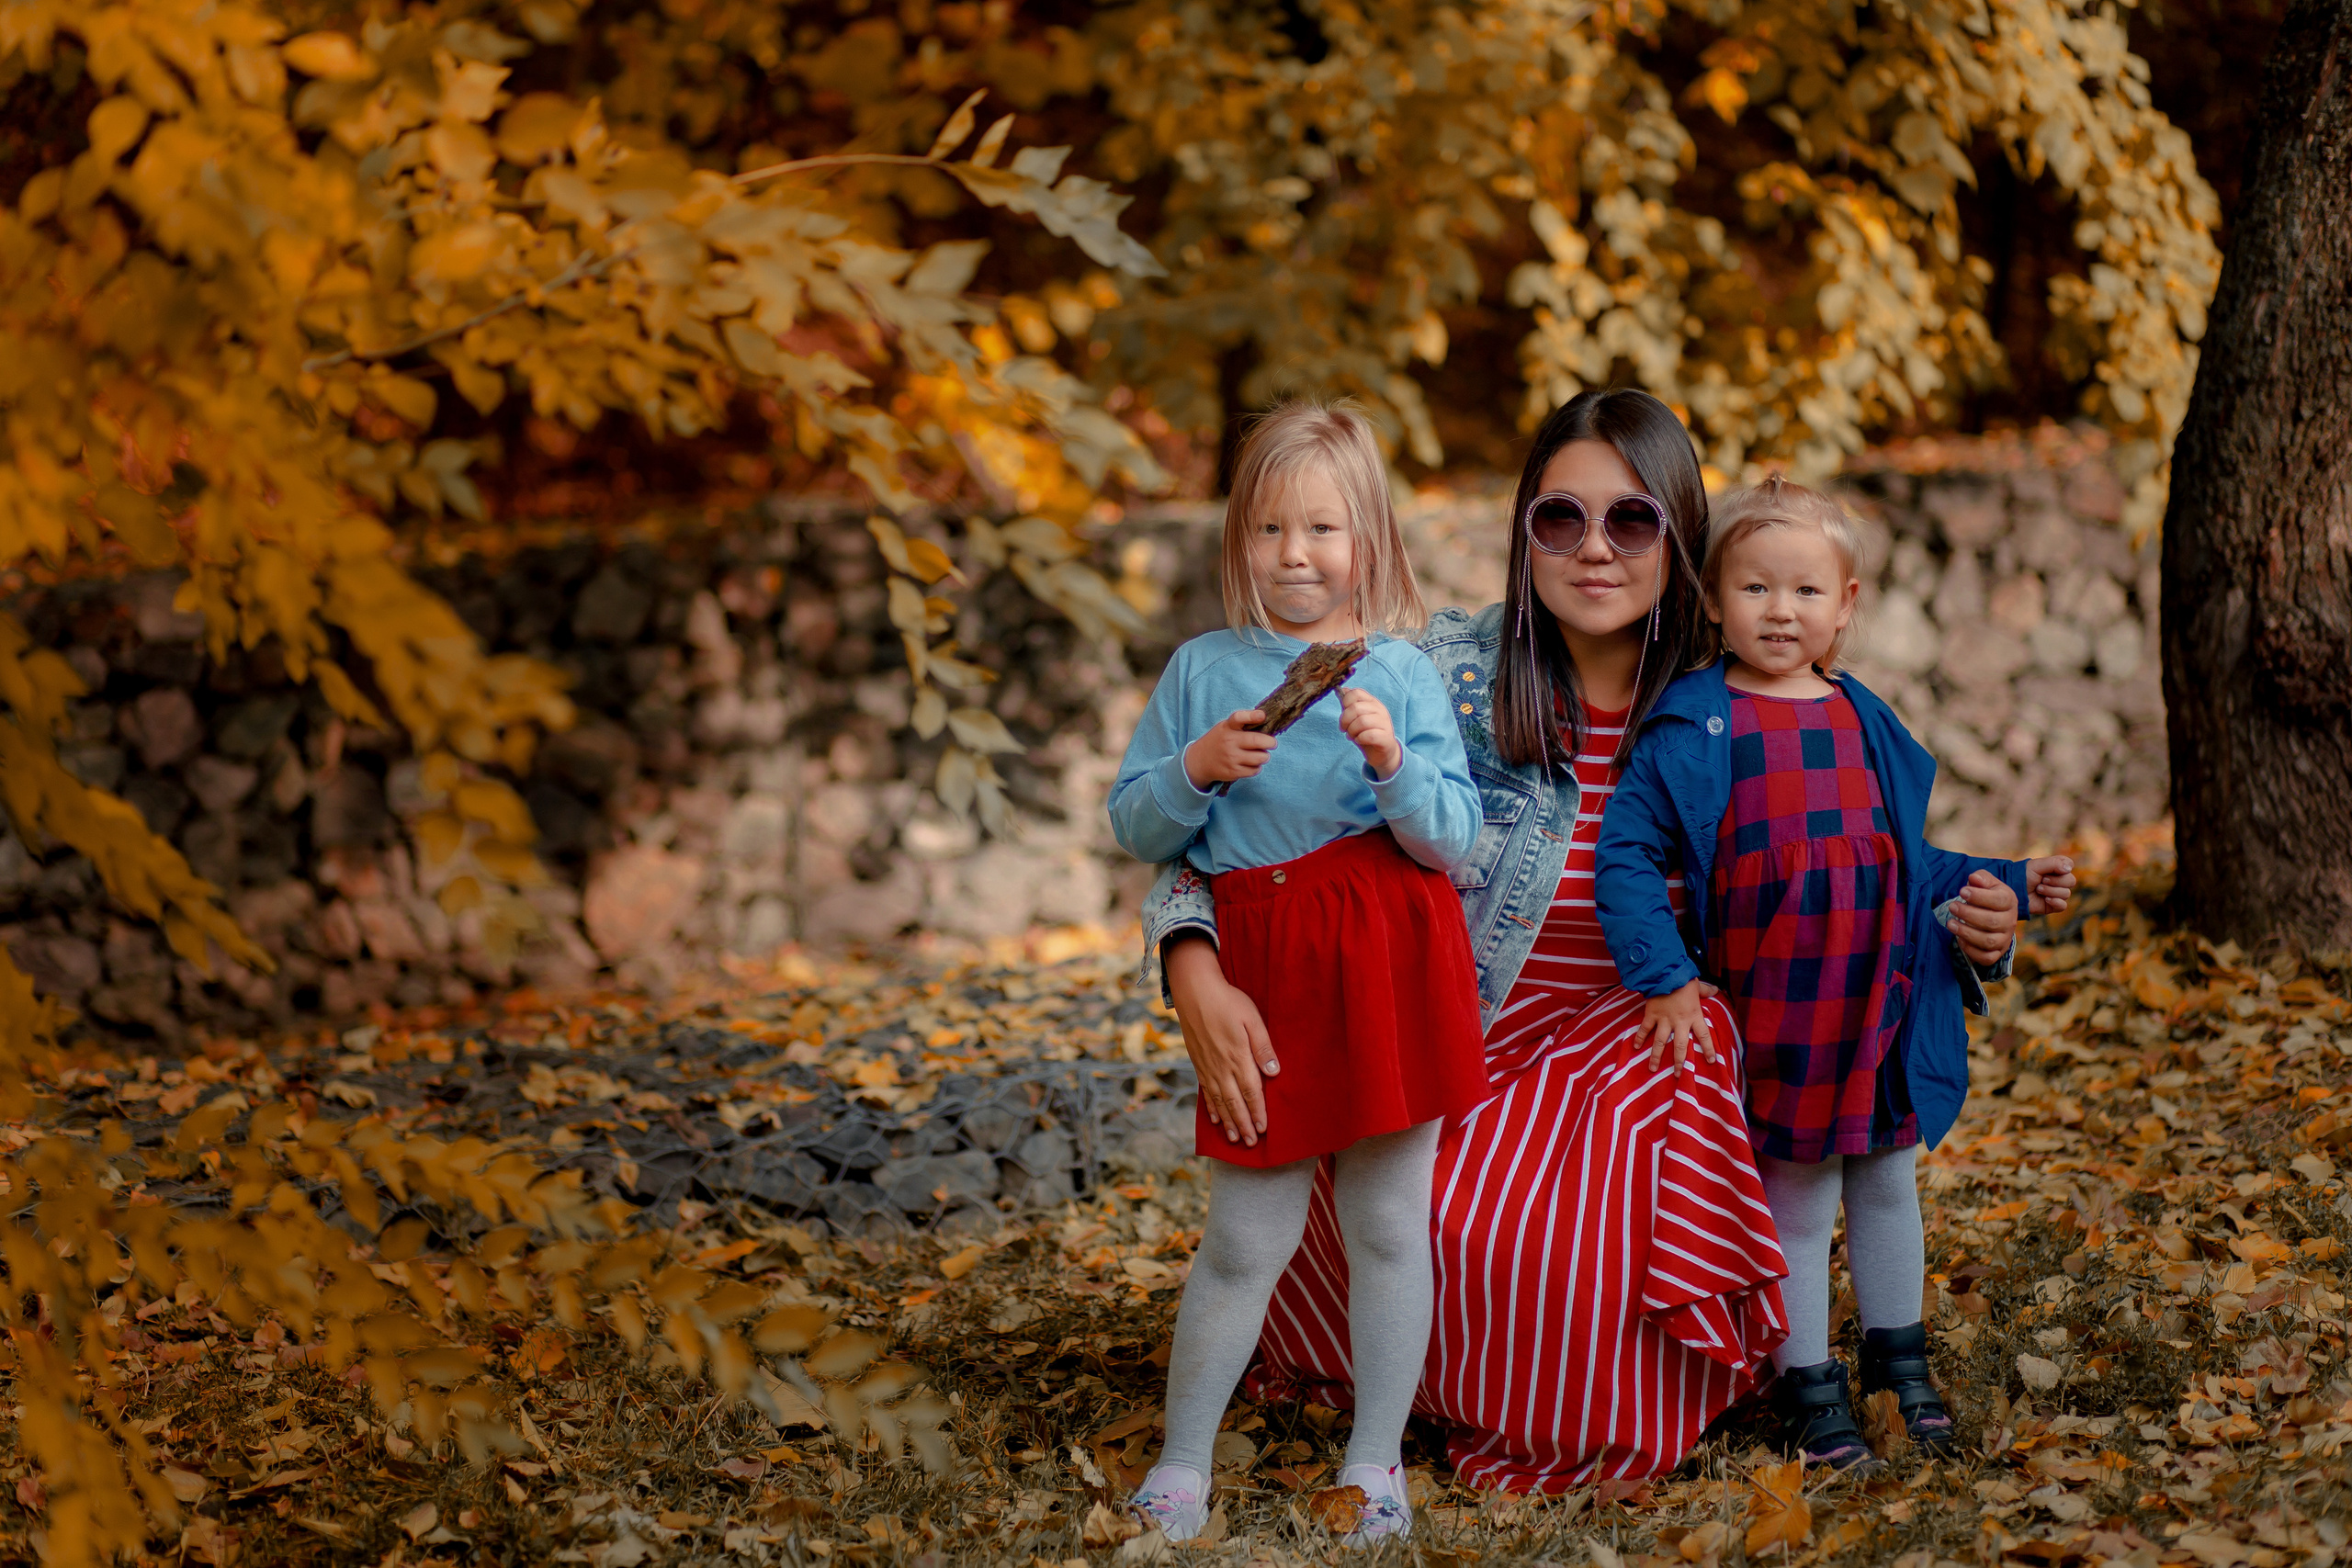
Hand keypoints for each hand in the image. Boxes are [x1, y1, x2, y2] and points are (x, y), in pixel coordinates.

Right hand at [1165, 936, 1279, 1145]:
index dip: (1257, 1112)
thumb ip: (1262, 1046)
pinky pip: (1204, 1090)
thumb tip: (1273, 1072)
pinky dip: (1210, 1106)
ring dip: (1227, 1121)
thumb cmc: (1228, 1000)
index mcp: (1238, 1057)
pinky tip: (1214, 1117)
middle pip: (1234, 1102)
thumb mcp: (1252, 1018)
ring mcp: (1207, 1066)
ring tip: (1234, 1138)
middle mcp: (1221, 1066)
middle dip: (1243, 1124)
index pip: (1251, 1091)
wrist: (1193, 990)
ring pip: (1218, 1100)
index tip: (1264, 1129)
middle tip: (1251, 1143)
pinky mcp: (1197, 1062)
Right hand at [1184, 709, 1276, 789]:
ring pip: (1260, 757)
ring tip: (1260, 754)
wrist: (1199, 761)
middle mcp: (1229, 742)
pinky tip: (1251, 763)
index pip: (1239, 718)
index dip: (1252, 716)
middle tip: (1272, 743)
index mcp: (1227, 727)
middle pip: (1257, 741)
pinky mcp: (1233, 772)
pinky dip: (1257, 767)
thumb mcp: (1225, 727)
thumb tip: (1266, 723)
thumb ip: (1242, 724)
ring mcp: (1231, 758)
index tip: (1262, 716)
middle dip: (1270, 742)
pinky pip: (1255, 770)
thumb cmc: (1218, 741)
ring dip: (1264, 756)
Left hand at [1338, 688, 1401, 778]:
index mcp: (1372, 702)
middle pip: (1355, 708)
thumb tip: (1342, 690)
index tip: (1343, 715)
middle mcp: (1380, 710)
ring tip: (1352, 736)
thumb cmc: (1367, 734)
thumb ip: (1349, 705)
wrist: (1383, 753)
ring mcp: (1385, 724)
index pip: (1356, 693)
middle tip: (1345, 729)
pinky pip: (1370, 735)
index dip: (1345, 703)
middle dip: (1345, 720)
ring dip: (1352, 731)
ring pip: (1362, 721)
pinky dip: (1360, 739)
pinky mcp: (1386, 738)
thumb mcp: (1356, 718)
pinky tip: (1359, 740)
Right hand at [1639, 979, 1718, 1068]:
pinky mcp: (1651, 1015)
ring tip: (1653, 1069)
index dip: (1708, 1049)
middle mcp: (1680, 1022)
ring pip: (1661, 1043)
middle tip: (1678, 1075)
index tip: (1711, 1061)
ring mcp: (1664, 1020)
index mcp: (1694, 1016)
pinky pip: (1644, 1029)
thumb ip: (1706, 991)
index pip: (1704, 1036)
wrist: (1665, 973)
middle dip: (1679, 1062)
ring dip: (1656, 1057)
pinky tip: (1636, 1048)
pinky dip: (1639, 1038)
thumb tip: (1717, 990)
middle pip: (1681, 1047)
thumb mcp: (1698, 985)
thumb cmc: (1683, 979)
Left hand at [1946, 870, 2019, 966]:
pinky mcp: (1997, 953)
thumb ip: (1981, 878)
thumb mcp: (1986, 883)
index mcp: (2010, 901)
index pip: (2000, 900)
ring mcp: (2005, 939)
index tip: (1962, 891)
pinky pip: (1987, 957)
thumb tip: (1974, 878)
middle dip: (1968, 914)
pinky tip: (1959, 939)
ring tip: (1950, 924)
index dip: (1980, 896)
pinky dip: (1971, 950)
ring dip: (1966, 933)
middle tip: (1952, 907)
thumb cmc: (1987, 895)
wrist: (1994, 913)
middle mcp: (2010, 921)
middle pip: (1992, 921)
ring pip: (1988, 941)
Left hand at [2025, 855, 2076, 916]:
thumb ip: (2054, 863)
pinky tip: (2046, 899)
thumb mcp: (2037, 865)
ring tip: (2038, 889)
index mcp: (2056, 868)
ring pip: (2066, 893)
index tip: (2048, 869)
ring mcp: (2056, 893)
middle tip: (2041, 880)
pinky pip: (2063, 905)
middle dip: (2056, 881)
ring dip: (2050, 891)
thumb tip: (2069, 868)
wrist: (2013, 891)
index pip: (2069, 865)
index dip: (2062, 868)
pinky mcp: (2053, 905)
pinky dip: (2056, 902)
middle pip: (2071, 881)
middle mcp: (2058, 880)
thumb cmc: (2023, 876)